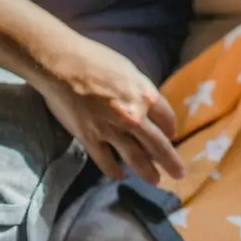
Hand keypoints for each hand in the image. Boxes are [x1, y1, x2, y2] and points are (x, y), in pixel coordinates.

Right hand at [40, 34, 184, 185]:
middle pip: (158, 144)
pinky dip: (115, 171)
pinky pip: (107, 162)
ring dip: (148, 172)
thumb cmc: (94, 59)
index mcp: (145, 95)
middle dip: (170, 161)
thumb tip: (145, 105)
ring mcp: (112, 130)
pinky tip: (120, 175)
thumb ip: (138, 91)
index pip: (167, 119)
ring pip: (136, 158)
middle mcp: (134, 116)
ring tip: (155, 181)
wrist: (62, 65)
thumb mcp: (127, 70)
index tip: (171, 136)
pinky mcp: (91, 139)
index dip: (171, 129)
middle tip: (179, 174)